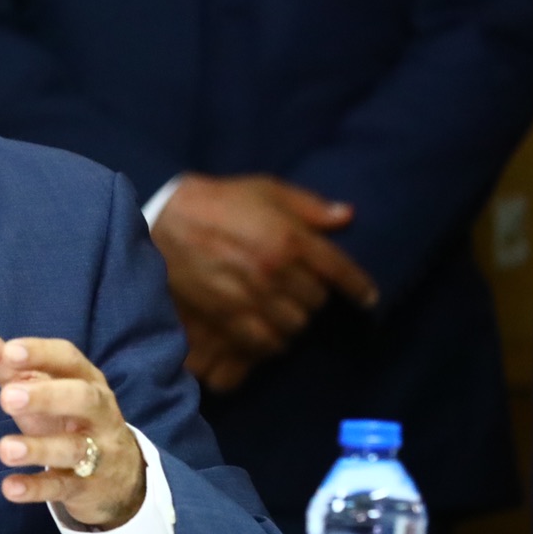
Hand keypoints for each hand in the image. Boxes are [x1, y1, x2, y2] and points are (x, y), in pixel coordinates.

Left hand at [0, 312, 144, 529]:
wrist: (116, 474)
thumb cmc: (65, 416)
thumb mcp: (36, 386)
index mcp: (83, 378)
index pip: (68, 358)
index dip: (41, 353)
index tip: (8, 350)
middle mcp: (96, 411)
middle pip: (81, 397)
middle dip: (46, 396)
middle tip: (7, 396)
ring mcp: (96, 450)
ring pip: (74, 448)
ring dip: (39, 448)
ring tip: (4, 449)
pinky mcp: (87, 486)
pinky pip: (64, 487)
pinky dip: (38, 488)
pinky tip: (9, 488)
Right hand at [152, 174, 377, 387]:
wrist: (164, 221)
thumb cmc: (218, 200)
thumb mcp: (265, 189)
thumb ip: (308, 205)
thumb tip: (346, 217)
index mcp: (290, 239)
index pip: (339, 270)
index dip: (359, 287)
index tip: (368, 298)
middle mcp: (275, 272)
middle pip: (316, 303)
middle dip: (314, 297)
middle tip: (301, 288)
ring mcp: (251, 297)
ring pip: (295, 326)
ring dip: (294, 319)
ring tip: (284, 308)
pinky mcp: (228, 317)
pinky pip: (265, 343)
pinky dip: (272, 339)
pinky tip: (268, 327)